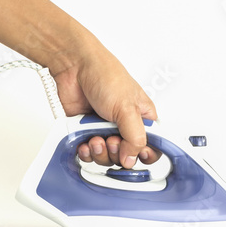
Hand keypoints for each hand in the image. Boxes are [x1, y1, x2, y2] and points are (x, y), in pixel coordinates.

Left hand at [50, 40, 161, 167]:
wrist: (73, 68)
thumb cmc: (105, 76)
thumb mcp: (127, 107)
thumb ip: (135, 137)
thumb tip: (132, 159)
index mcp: (142, 118)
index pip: (151, 146)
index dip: (145, 155)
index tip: (137, 155)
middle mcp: (124, 126)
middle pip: (126, 157)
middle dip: (117, 153)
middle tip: (111, 139)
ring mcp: (104, 130)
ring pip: (106, 158)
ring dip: (100, 153)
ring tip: (95, 138)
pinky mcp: (86, 132)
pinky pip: (88, 154)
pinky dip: (86, 152)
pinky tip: (84, 142)